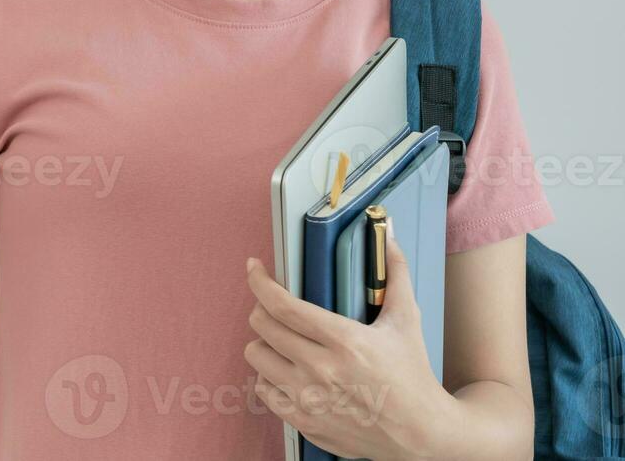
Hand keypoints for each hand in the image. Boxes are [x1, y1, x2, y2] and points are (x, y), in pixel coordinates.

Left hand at [243, 219, 450, 460]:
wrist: (422, 436)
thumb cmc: (413, 377)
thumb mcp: (407, 322)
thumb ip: (395, 277)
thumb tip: (391, 240)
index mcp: (345, 341)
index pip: (283, 305)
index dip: (259, 281)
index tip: (254, 268)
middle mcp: (321, 370)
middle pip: (262, 325)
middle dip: (263, 308)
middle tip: (275, 306)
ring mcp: (309, 398)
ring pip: (256, 355)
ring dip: (265, 341)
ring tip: (284, 340)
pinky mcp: (303, 421)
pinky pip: (262, 388)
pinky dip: (269, 375)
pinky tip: (288, 370)